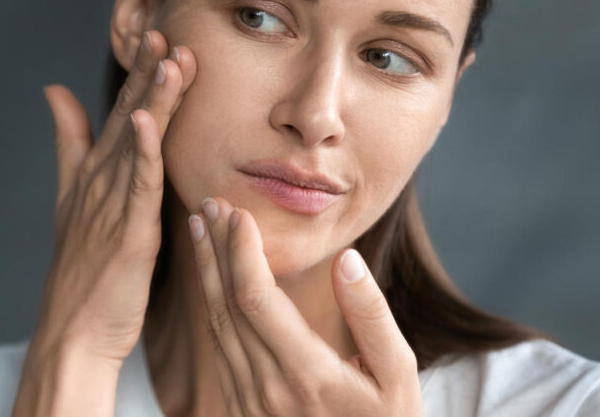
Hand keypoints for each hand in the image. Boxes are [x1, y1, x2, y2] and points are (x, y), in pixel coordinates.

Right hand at [12, 30, 195, 415]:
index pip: (121, 113)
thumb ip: (68, 143)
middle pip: (128, 117)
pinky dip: (142, 151)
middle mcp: (100, 181)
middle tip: (164, 29)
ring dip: (152, 99)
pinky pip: (137, 185)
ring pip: (137, 142)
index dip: (139, 75)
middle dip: (146, 73)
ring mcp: (111, 205)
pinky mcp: (126, 232)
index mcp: (95, 173)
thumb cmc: (80, 272)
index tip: (157, 35)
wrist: (72, 331)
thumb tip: (54, 91)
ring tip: (168, 58)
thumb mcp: (71, 198)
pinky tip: (146, 120)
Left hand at [189, 197, 422, 416]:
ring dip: (205, 272)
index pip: (256, 298)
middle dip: (215, 248)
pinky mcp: (240, 409)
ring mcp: (249, 402)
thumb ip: (372, 316)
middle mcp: (268, 389)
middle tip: (210, 204)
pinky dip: (210, 303)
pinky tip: (210, 276)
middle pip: (226, 304)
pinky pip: (217, 347)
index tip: (239, 213)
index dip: (241, 250)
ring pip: (215, 324)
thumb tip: (346, 260)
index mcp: (308, 375)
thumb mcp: (399, 375)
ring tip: (200, 228)